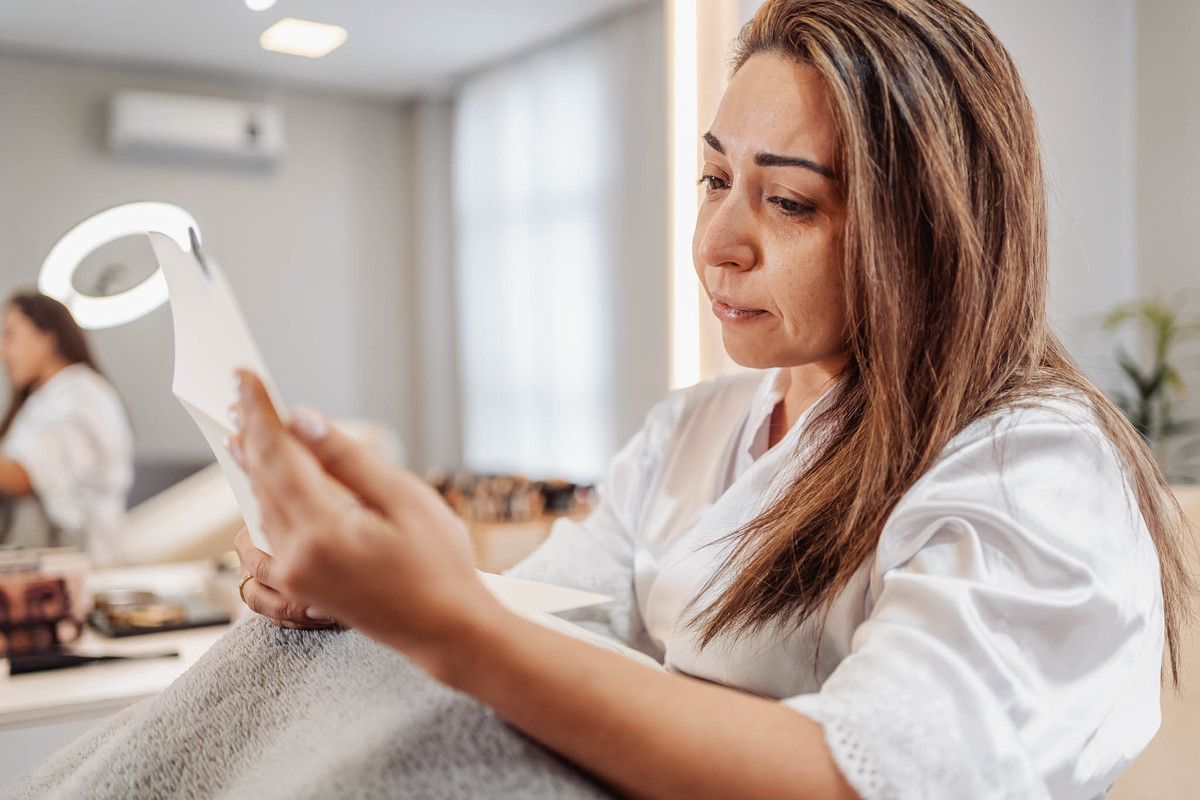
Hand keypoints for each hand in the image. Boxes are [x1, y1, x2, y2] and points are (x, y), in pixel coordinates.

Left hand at [226, 369, 504, 677]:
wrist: (447, 630)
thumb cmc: (439, 564)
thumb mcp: (405, 499)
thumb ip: (348, 459)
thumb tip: (302, 419)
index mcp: (323, 532)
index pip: (277, 457)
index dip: (260, 413)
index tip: (244, 376)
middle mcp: (297, 557)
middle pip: (260, 481)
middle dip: (252, 434)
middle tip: (242, 396)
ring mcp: (295, 578)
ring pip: (260, 507)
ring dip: (254, 465)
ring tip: (247, 428)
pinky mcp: (299, 588)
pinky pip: (269, 533)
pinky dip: (265, 499)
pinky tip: (266, 482)